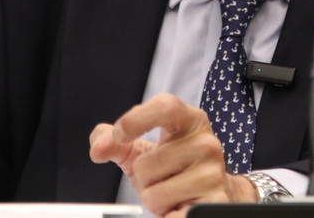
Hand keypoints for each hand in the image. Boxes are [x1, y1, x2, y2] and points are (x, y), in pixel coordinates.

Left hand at [89, 93, 255, 216]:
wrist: (210, 192)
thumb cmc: (173, 166)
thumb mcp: (141, 149)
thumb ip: (113, 142)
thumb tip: (98, 148)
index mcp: (190, 120)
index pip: (165, 107)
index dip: (136, 119)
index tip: (119, 135)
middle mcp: (206, 142)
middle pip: (147, 164)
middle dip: (144, 178)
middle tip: (162, 177)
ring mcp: (213, 173)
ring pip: (155, 194)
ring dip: (156, 200)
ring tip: (173, 194)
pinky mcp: (216, 202)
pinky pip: (172, 216)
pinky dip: (167, 216)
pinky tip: (178, 208)